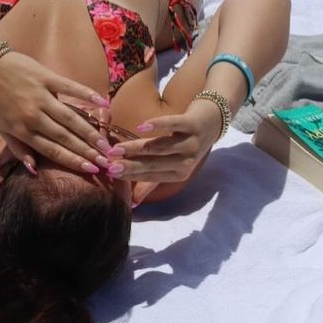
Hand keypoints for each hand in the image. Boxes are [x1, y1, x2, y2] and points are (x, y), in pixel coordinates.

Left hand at [0, 50, 110, 173]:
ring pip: (70, 117)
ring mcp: (42, 97)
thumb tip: (35, 169)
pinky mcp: (48, 78)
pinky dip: (86, 95)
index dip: (73, 160)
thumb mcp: (3, 130)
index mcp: (23, 131)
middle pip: (65, 136)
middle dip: (86, 150)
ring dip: (89, 131)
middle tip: (106, 160)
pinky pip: (70, 88)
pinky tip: (102, 103)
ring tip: (105, 142)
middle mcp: (34, 116)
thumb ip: (19, 150)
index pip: (52, 150)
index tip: (91, 169)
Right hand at [106, 98, 223, 184]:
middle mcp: (186, 162)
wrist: (214, 119)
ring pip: (159, 147)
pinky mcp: (192, 124)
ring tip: (118, 147)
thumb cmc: (188, 143)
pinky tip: (142, 126)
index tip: (110, 172)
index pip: (150, 176)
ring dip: (137, 147)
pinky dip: (159, 125)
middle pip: (153, 163)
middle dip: (130, 164)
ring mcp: (190, 143)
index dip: (130, 174)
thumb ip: (153, 182)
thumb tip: (132, 203)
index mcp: (179, 174)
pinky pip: (174, 125)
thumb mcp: (174, 166)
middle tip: (108, 162)